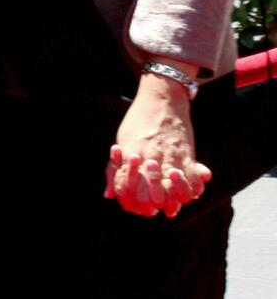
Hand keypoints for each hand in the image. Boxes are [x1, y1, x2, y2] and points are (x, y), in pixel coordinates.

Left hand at [103, 69, 211, 217]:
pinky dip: (191, 191)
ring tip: (170, 197)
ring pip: (174, 194)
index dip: (131, 202)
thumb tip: (108, 195)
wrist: (160, 98)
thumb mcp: (123, 141)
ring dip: (172, 200)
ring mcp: (170, 158)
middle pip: (150, 197)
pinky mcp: (187, 155)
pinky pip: (194, 184)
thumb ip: (114, 169)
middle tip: (154, 203)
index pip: (127, 191)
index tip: (136, 201)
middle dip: (151, 204)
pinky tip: (185, 189)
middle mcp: (150, 158)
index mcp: (130, 154)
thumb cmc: (138, 120)